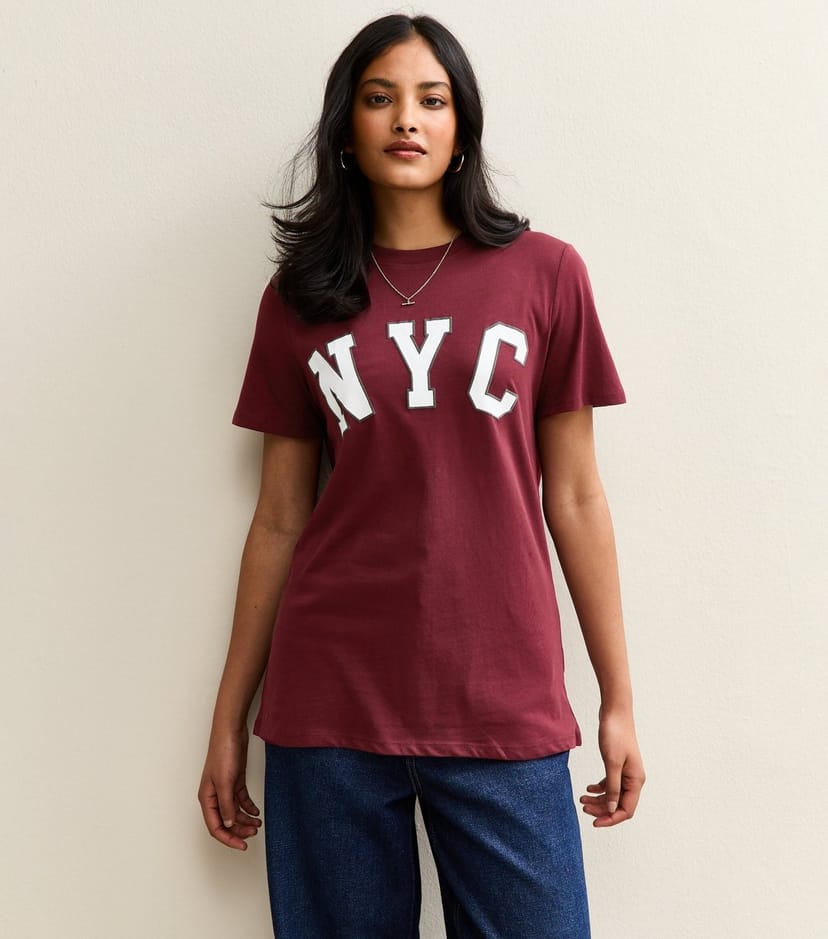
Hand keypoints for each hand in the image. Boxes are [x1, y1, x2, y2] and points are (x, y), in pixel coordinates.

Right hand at [198, 724, 261, 849]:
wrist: (231, 732)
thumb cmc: (223, 753)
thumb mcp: (225, 782)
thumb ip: (226, 805)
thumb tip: (228, 825)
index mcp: (207, 798)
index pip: (215, 827)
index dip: (228, 839)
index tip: (242, 846)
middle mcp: (215, 796)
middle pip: (226, 822)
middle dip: (239, 829)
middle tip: (254, 833)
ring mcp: (225, 789)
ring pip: (234, 812)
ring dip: (245, 820)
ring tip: (258, 824)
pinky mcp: (235, 781)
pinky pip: (241, 800)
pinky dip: (249, 808)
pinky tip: (256, 812)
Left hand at [580, 710, 644, 827]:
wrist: (615, 711)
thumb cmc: (615, 734)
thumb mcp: (612, 763)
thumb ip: (613, 787)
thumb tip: (612, 810)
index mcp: (636, 781)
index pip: (626, 810)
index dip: (611, 818)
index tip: (594, 822)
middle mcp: (634, 779)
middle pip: (619, 804)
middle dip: (602, 809)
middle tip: (583, 808)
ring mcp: (626, 772)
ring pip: (613, 795)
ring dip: (599, 800)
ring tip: (582, 799)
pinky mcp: (618, 764)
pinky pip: (610, 783)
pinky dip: (600, 788)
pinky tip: (588, 789)